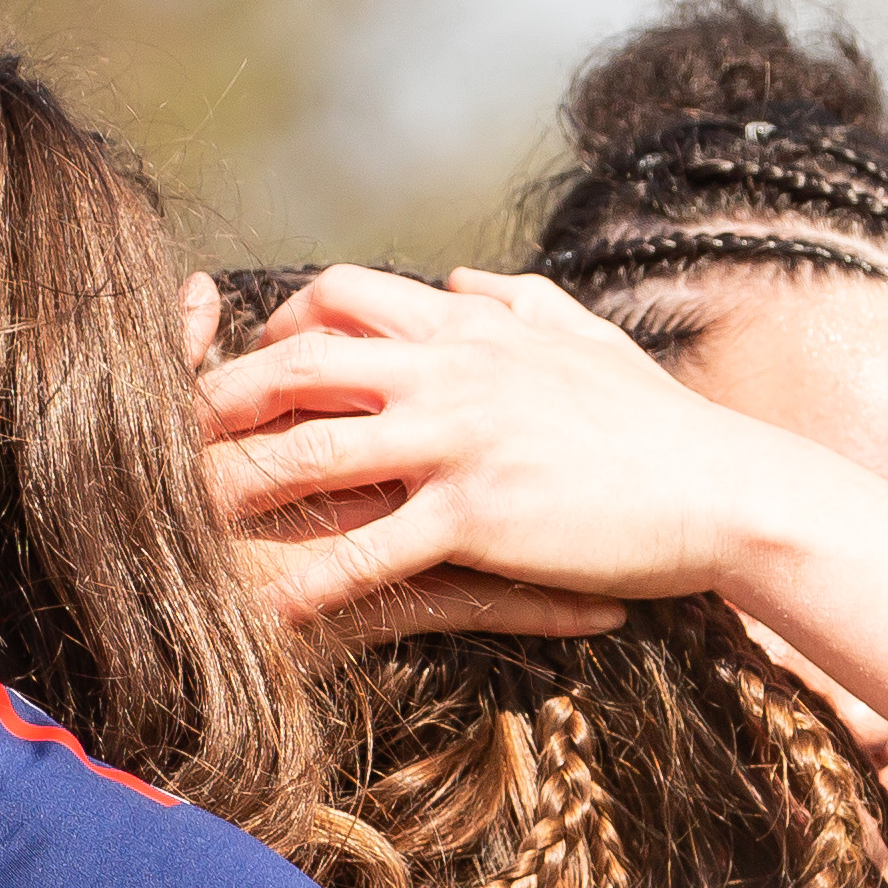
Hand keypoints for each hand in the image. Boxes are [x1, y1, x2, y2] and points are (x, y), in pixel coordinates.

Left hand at [197, 264, 637, 652]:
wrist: (724, 484)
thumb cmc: (658, 420)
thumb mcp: (582, 337)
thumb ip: (513, 299)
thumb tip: (461, 276)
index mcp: (471, 324)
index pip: (344, 296)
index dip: (283, 325)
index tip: (253, 358)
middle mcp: (448, 369)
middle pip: (298, 366)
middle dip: (222, 399)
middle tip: (163, 432)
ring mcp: (455, 441)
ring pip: (310, 454)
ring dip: (236, 487)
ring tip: (177, 521)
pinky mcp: (473, 516)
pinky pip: (365, 552)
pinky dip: (306, 583)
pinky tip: (265, 612)